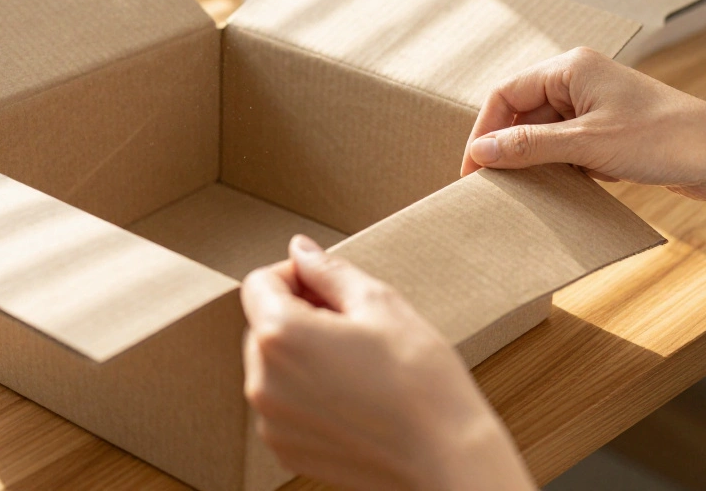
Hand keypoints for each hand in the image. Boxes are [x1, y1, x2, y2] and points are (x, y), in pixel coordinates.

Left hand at [240, 235, 535, 490]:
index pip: (259, 283)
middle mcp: (262, 380)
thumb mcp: (379, 303)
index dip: (294, 275)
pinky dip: (305, 393)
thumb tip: (300, 250)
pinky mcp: (285, 448)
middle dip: (298, 316)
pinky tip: (351, 397)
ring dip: (301, 355)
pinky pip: (282, 404)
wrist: (446, 456)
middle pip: (263, 325)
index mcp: (280, 335)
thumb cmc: (420, 379)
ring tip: (356, 365)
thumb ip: (328, 271)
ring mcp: (271, 420)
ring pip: (272, 365)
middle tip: (352, 327)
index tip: (328, 288)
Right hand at [460, 47, 705, 199]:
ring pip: (543, 133)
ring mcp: (594, 107)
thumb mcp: (586, 144)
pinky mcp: (608, 131)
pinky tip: (557, 191)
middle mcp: (579, 80)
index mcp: (570, 68)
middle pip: (521, 113)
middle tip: (490, 185)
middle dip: (506, 148)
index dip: (483, 131)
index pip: (505, 94)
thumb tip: (481, 152)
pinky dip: (557, 168)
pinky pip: (566, 148)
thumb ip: (528, 146)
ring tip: (521, 192)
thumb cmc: (663, 138)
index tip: (472, 169)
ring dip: (532, 161)